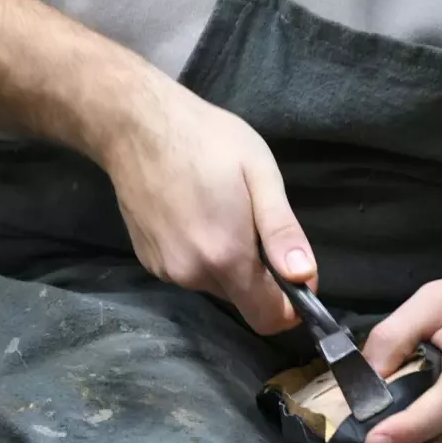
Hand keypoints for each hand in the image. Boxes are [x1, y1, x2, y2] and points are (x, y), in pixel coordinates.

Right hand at [104, 81, 315, 333]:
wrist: (136, 123)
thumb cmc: (207, 140)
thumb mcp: (260, 176)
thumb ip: (282, 232)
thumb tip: (305, 277)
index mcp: (225, 258)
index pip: (267, 318)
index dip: (290, 305)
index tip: (296, 274)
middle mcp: (192, 275)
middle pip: (243, 299)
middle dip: (259, 275)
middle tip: (254, 222)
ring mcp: (166, 270)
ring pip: (216, 284)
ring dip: (229, 262)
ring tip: (222, 211)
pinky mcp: (149, 260)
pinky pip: (190, 271)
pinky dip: (202, 254)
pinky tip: (195, 214)